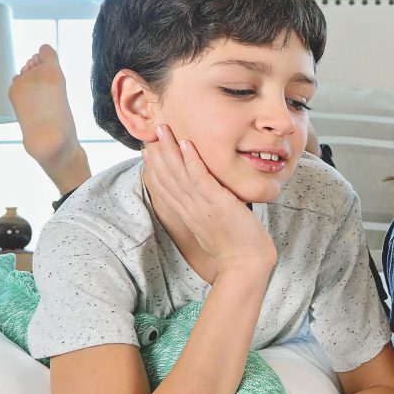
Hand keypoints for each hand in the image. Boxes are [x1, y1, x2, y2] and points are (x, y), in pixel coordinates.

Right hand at [143, 124, 275, 269]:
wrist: (246, 265)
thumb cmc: (235, 248)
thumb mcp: (214, 228)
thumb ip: (207, 214)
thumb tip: (208, 205)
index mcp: (188, 214)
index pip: (165, 188)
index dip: (155, 168)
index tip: (147, 151)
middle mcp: (189, 208)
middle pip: (167, 177)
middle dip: (158, 153)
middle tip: (151, 131)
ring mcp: (202, 205)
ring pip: (179, 173)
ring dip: (170, 149)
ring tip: (163, 128)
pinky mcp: (217, 203)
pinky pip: (200, 178)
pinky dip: (192, 160)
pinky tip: (186, 143)